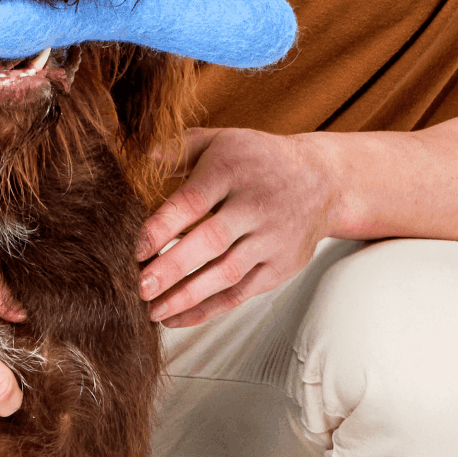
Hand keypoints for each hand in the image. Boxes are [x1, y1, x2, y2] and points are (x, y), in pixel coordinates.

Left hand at [135, 127, 340, 327]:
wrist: (322, 179)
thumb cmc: (257, 159)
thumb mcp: (221, 140)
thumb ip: (180, 148)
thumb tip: (143, 158)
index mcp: (231, 170)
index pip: (193, 201)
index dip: (162, 226)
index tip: (135, 249)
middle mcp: (255, 204)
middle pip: (211, 241)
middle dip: (173, 267)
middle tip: (140, 287)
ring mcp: (272, 238)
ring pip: (227, 273)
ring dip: (187, 296)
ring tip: (153, 310)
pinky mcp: (282, 266)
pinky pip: (242, 293)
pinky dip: (208, 309)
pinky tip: (178, 316)